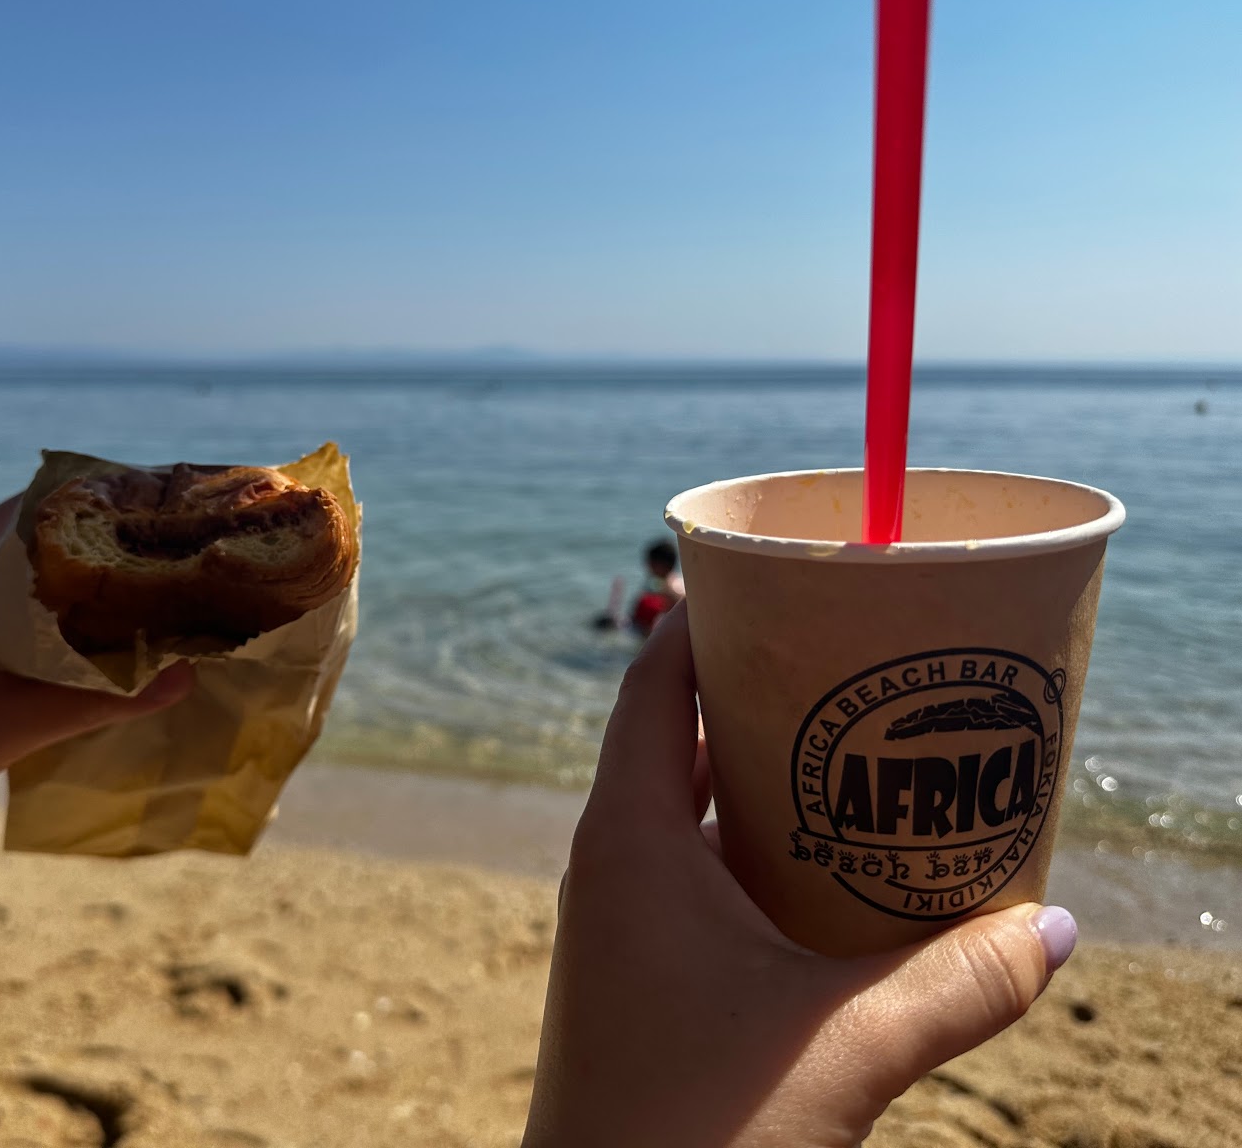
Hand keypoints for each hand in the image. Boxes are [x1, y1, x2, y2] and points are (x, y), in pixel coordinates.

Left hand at [0, 501, 191, 876]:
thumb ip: (91, 700)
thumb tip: (185, 675)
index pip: (50, 506)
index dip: (119, 506)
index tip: (183, 520)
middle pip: (47, 537)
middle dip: (118, 552)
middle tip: (191, 572)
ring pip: (30, 579)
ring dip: (89, 593)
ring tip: (163, 611)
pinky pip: (10, 615)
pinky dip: (58, 626)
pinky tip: (99, 658)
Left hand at [523, 605, 1075, 1147]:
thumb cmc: (693, 1135)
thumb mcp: (843, 1050)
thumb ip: (954, 985)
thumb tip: (1055, 928)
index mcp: (628, 840)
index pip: (653, 685)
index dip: (707, 620)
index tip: (782, 576)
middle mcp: (613, 865)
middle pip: (679, 735)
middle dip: (762, 691)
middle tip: (860, 658)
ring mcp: (622, 923)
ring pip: (692, 811)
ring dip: (767, 777)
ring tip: (869, 748)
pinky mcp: (644, 975)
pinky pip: (701, 876)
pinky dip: (763, 852)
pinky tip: (838, 872)